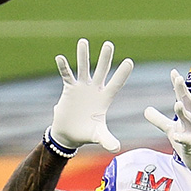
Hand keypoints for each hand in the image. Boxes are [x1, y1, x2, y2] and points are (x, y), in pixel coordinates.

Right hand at [50, 38, 133, 152]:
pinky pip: (67, 75)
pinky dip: (64, 67)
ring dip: (83, 55)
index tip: (129, 61)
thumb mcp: (98, 136)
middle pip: (101, 70)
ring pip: (83, 68)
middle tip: (109, 44)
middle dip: (105, 58)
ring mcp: (82, 87)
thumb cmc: (87, 134)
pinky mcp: (69, 89)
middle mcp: (95, 89)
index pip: (115, 84)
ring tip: (83, 41)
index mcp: (105, 98)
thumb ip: (107, 140)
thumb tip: (117, 149)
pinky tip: (60, 58)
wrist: (69, 134)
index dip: (122, 74)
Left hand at [144, 69, 190, 179]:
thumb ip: (159, 119)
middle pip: (187, 103)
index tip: (173, 72)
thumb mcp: (170, 129)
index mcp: (186, 115)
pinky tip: (176, 136)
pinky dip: (182, 138)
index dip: (178, 85)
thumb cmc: (187, 141)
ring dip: (183, 111)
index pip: (182, 96)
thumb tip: (146, 109)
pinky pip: (187, 140)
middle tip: (179, 79)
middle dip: (183, 91)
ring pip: (189, 120)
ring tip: (177, 104)